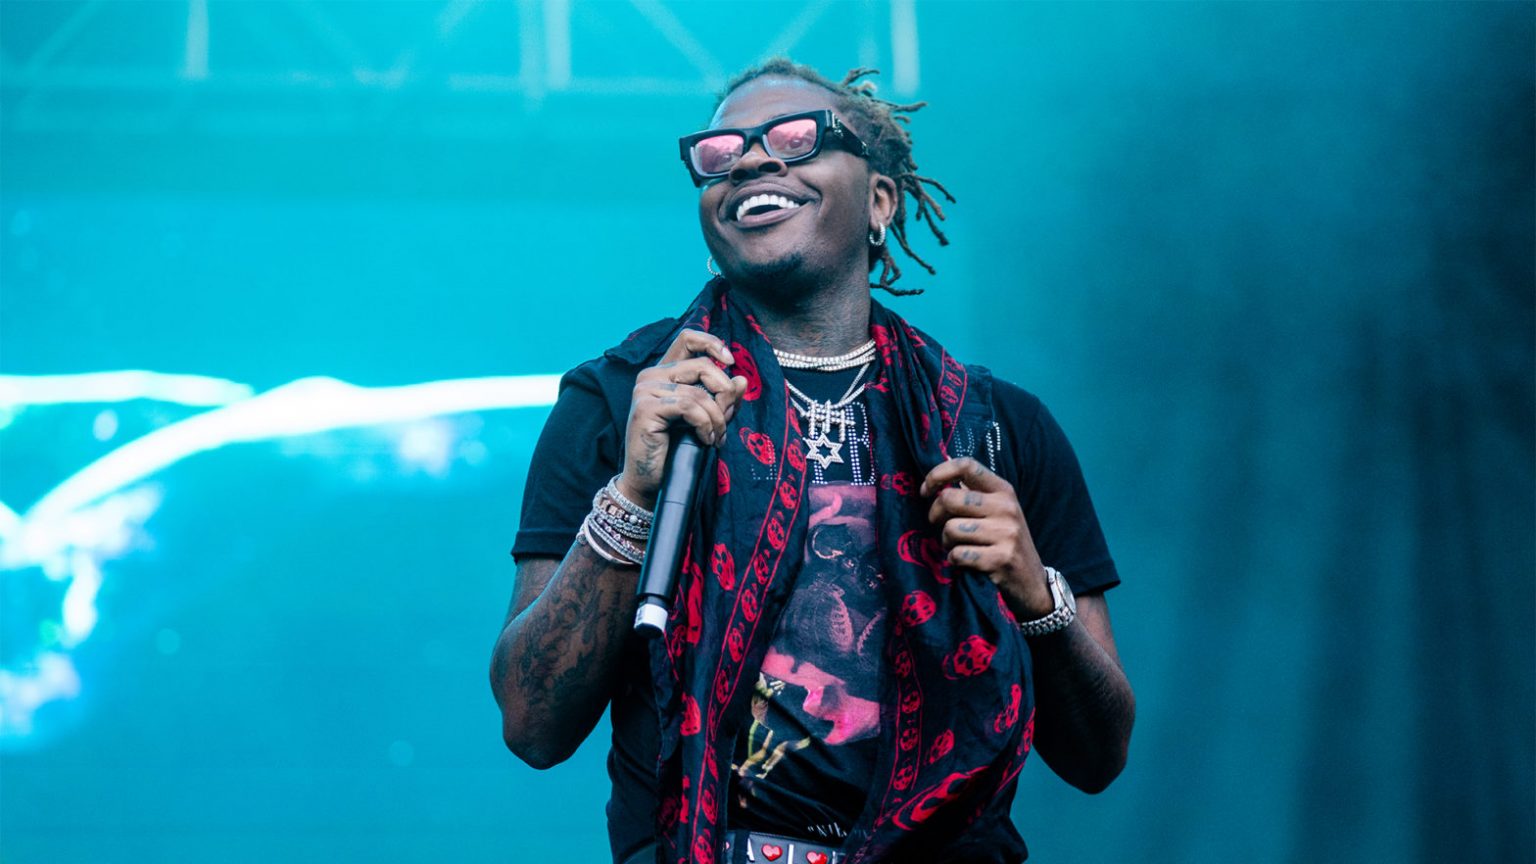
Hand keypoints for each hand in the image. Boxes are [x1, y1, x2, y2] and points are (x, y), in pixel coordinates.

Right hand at [619, 329, 747, 508]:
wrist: (651, 480)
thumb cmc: (676, 449)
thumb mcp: (707, 419)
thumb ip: (723, 399)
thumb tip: (741, 379)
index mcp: (664, 372)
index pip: (688, 338)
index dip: (713, 343)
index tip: (731, 362)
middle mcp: (651, 375)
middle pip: (701, 365)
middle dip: (723, 393)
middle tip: (726, 421)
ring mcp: (645, 390)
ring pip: (699, 393)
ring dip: (717, 419)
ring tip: (716, 438)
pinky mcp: (645, 408)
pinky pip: (690, 407)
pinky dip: (705, 425)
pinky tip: (705, 440)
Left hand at [921, 457, 1052, 620]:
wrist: (1032, 582)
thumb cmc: (1005, 543)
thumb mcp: (997, 512)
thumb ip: (972, 494)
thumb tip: (938, 479)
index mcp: (1003, 490)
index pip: (967, 465)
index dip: (938, 474)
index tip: (925, 491)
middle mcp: (1006, 507)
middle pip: (950, 498)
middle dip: (935, 515)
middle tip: (940, 526)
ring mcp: (1006, 533)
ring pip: (950, 528)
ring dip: (946, 542)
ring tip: (959, 547)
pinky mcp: (1001, 558)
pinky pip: (958, 554)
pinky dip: (954, 560)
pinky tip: (965, 562)